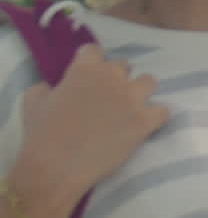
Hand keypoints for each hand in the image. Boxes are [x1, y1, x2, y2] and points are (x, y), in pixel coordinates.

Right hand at [11, 44, 168, 217]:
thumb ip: (47, 86)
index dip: (91, 62)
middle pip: (123, 65)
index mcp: (85, 69)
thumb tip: (53, 86)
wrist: (57, 167)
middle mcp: (113, 77)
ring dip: (141, 91)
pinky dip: (156, 116)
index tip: (88, 74)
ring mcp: (132, 98)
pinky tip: (146, 124)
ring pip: (149, 81)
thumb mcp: (33, 101)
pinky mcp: (145, 121)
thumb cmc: (41, 134)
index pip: (95, 50)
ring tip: (131, 106)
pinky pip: (163, 111)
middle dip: (116, 78)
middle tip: (107, 96)